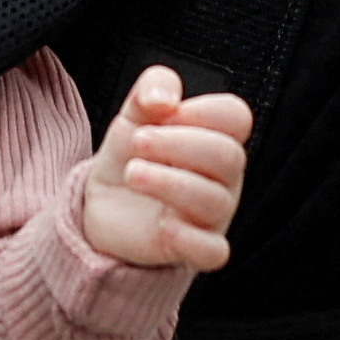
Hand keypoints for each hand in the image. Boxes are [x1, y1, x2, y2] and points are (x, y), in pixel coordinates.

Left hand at [80, 65, 252, 273]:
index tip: (163, 113)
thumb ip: (152, 87)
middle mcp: (222, 176)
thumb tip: (164, 98)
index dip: (200, 110)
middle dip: (178, 143)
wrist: (104, 206)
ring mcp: (212, 215)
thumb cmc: (133, 156)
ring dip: (168, 182)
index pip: (236, 116)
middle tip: (138, 141)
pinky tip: (162, 225)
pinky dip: (190, 239)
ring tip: (133, 174)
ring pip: (215, 201)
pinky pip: (214, 252)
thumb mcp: (134, 113)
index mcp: (215, 137)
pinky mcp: (195, 250)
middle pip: (228, 155)